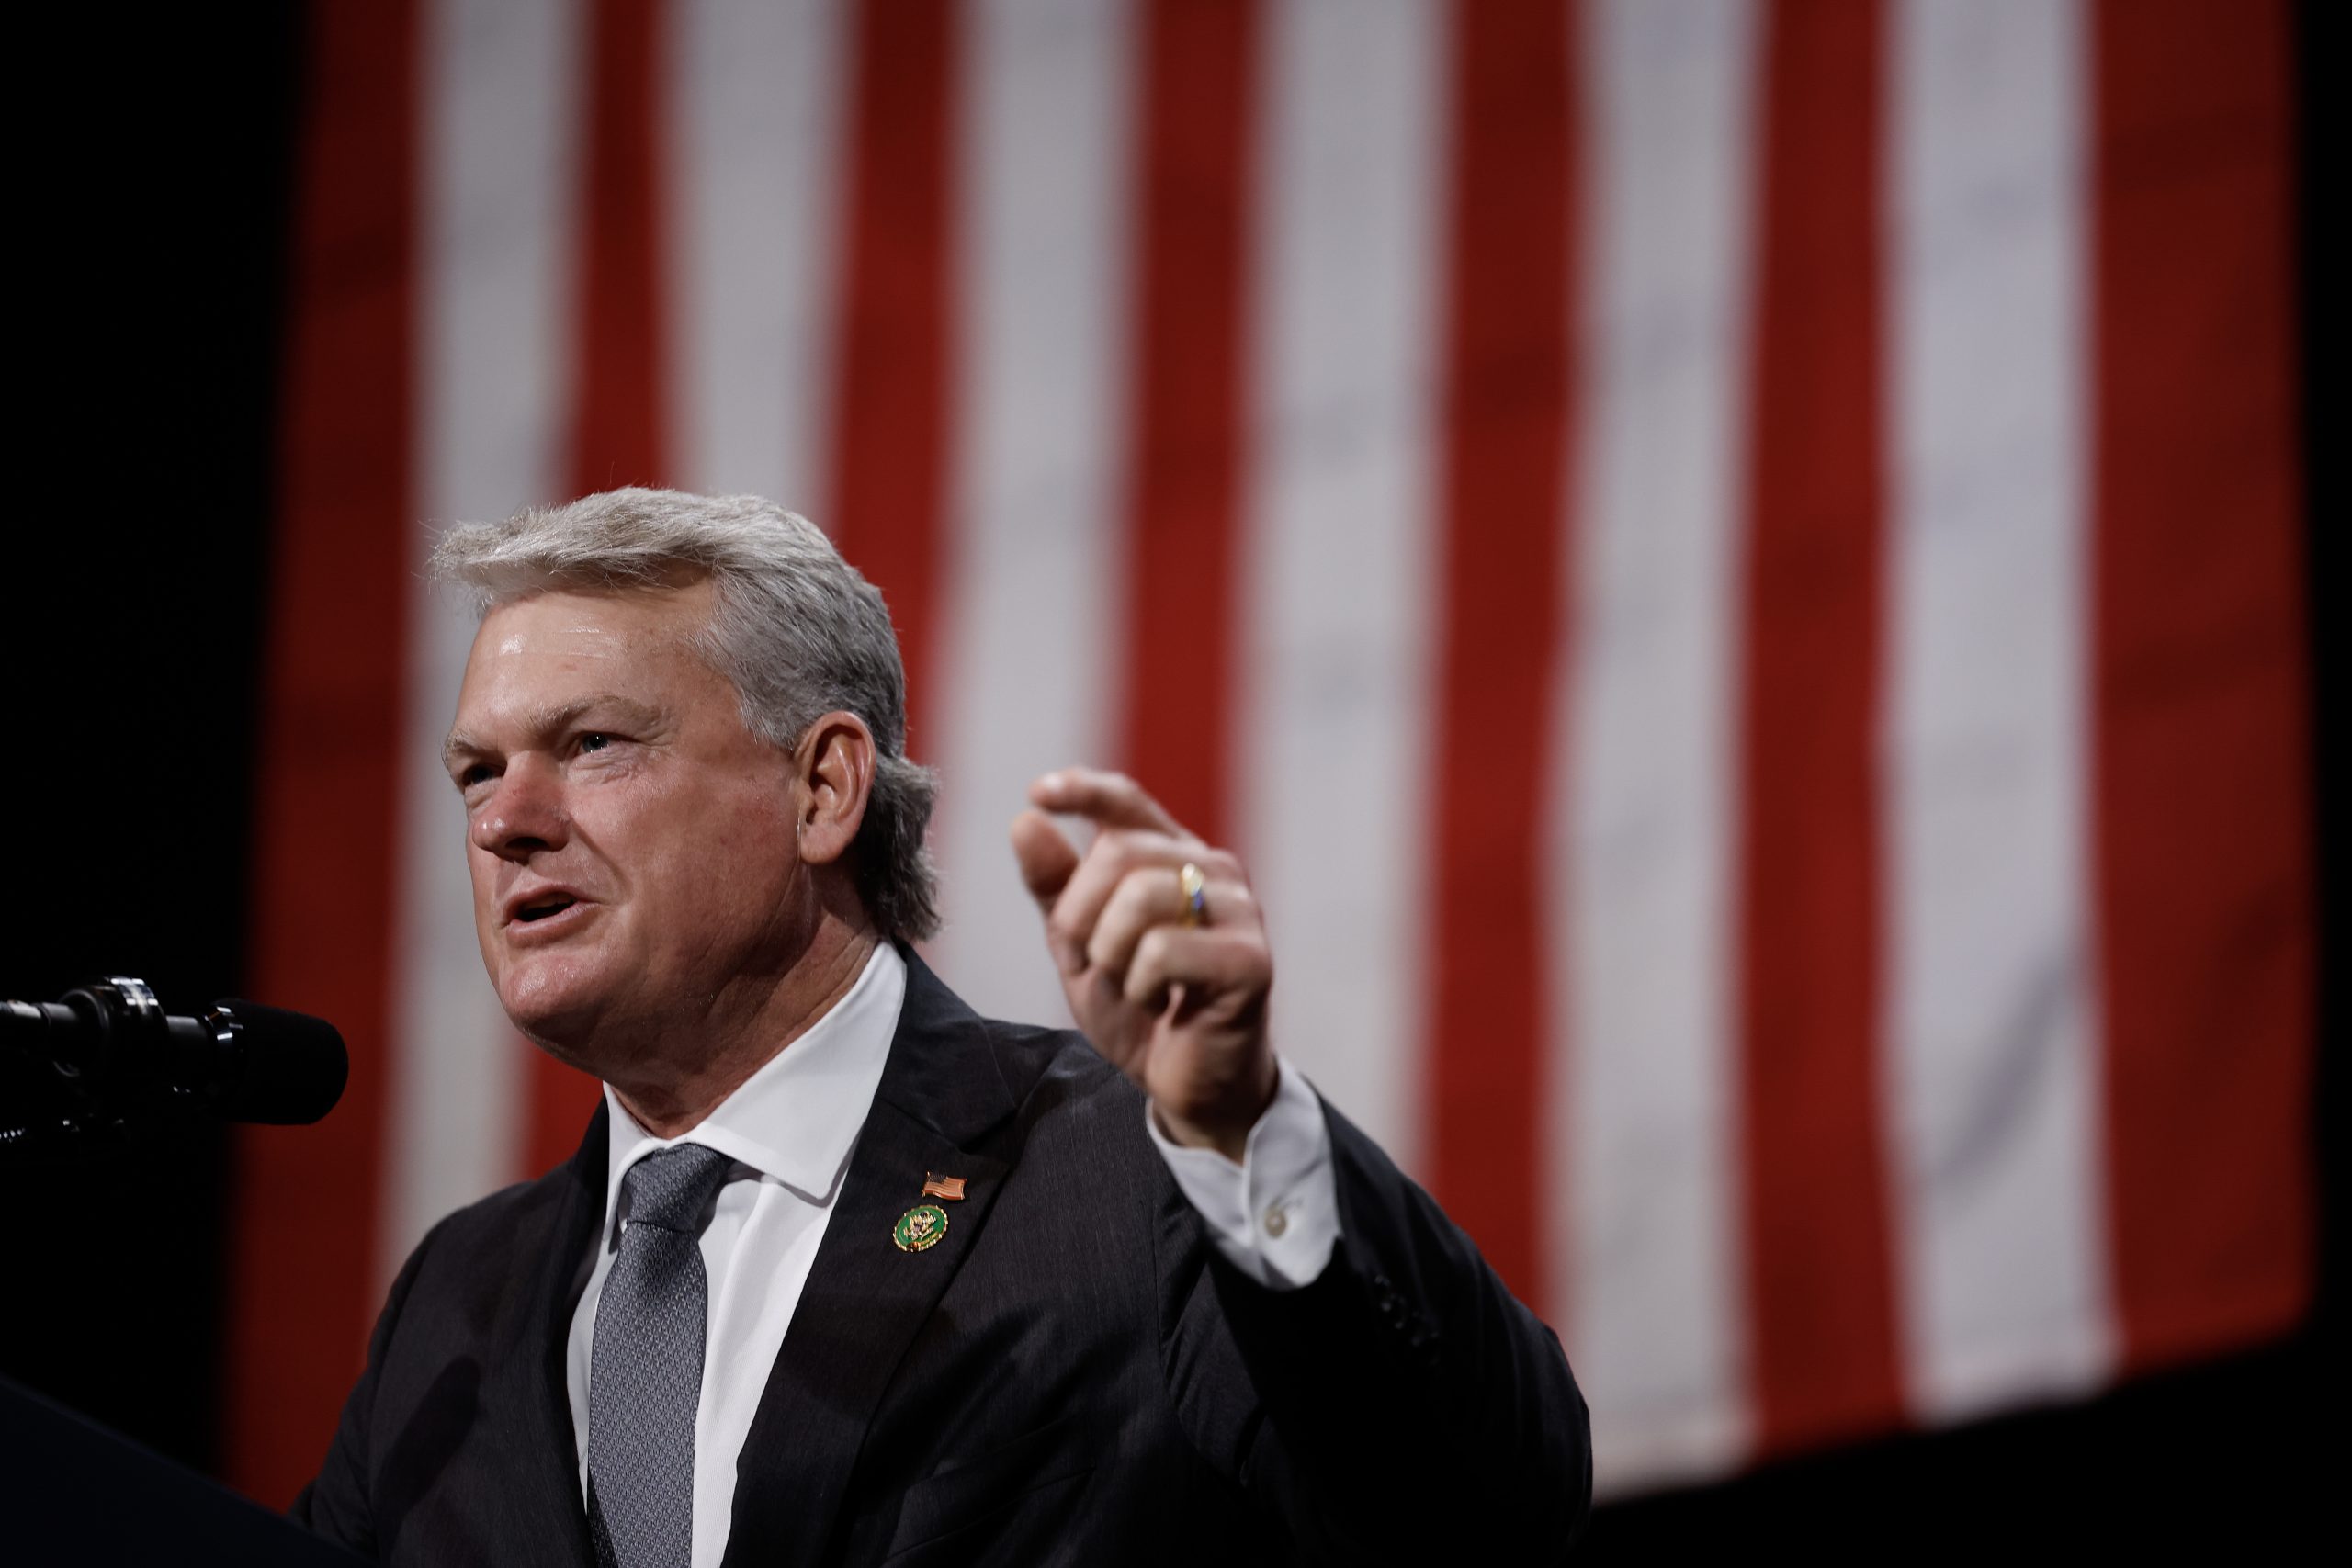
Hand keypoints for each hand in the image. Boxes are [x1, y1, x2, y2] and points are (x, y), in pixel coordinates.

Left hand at [1010, 769, 1275, 1161]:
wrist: (1187, 1083)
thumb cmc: (1140, 1007)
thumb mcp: (1080, 945)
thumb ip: (1055, 887)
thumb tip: (1026, 820)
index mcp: (1171, 856)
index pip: (1126, 802)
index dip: (1083, 790)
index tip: (1040, 792)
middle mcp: (1212, 869)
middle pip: (1119, 853)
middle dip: (1080, 915)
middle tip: (1090, 963)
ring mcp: (1238, 910)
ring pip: (1141, 897)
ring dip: (1110, 954)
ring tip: (1130, 986)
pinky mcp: (1250, 959)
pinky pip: (1165, 949)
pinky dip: (1142, 984)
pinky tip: (1162, 1004)